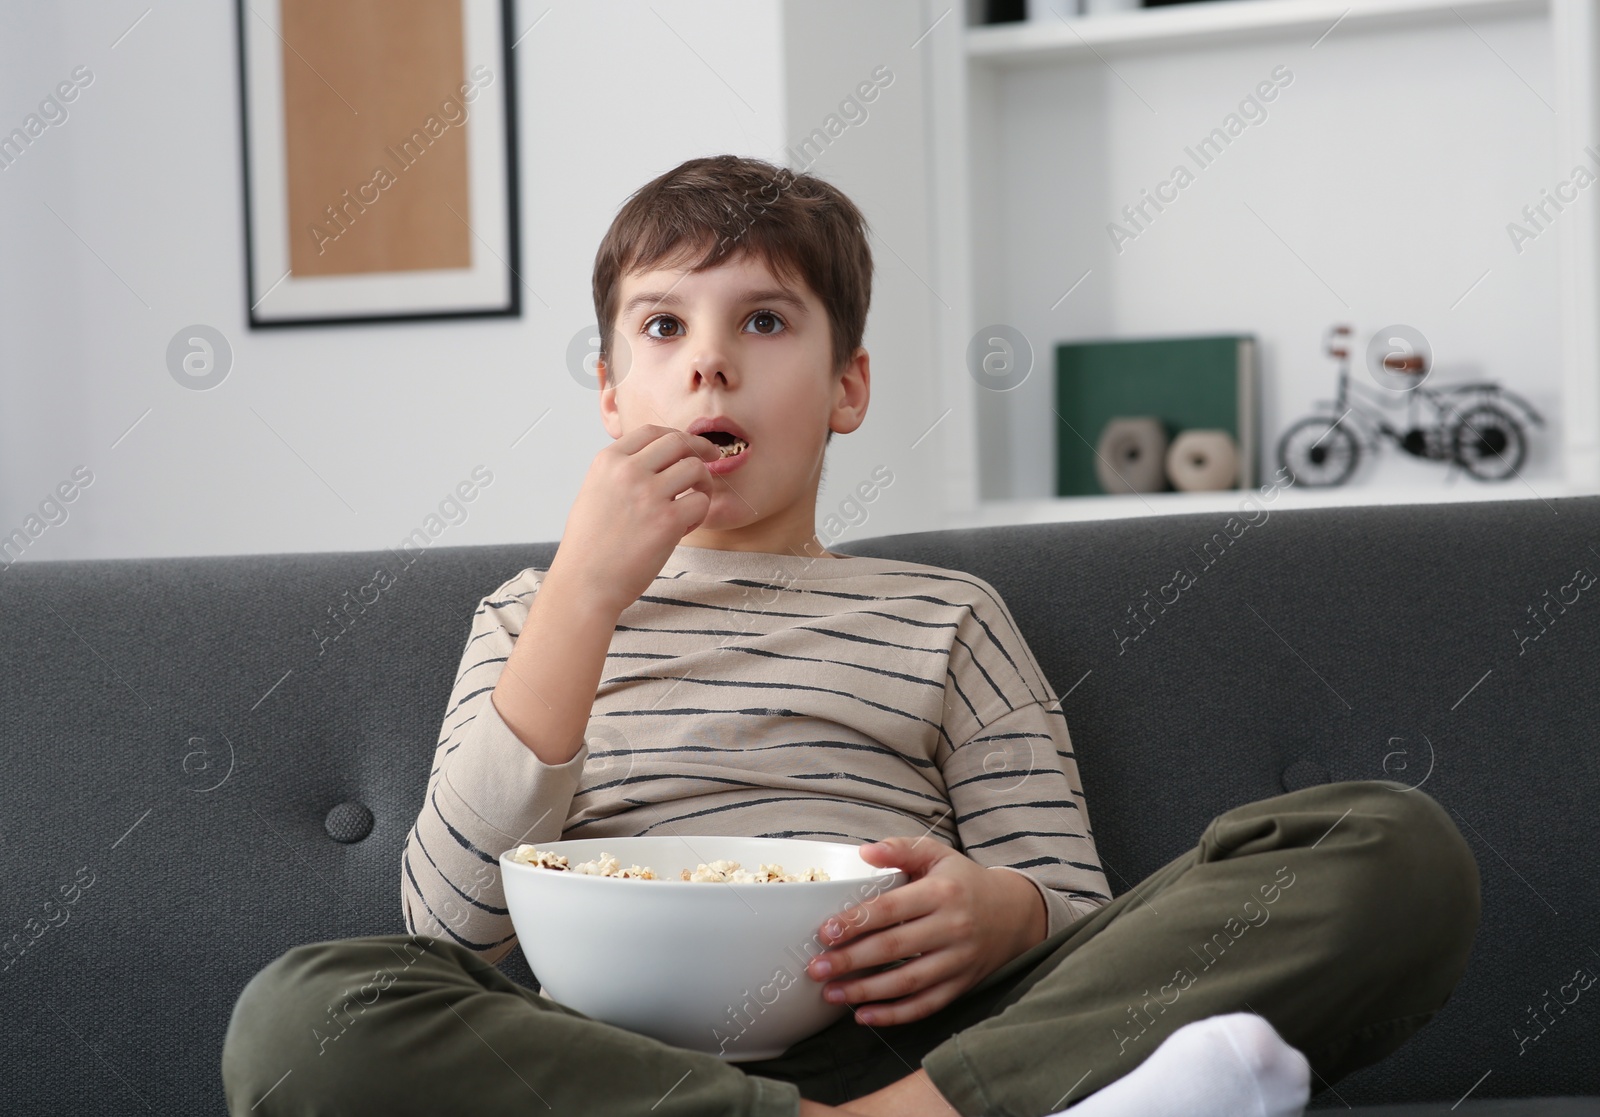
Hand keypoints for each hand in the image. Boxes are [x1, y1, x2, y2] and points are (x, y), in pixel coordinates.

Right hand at [548, 424, 722, 614]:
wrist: (585, 582)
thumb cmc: (589, 546)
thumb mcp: (594, 492)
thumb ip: (620, 472)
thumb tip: (654, 460)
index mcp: (608, 462)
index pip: (651, 432)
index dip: (677, 436)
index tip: (689, 445)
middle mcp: (628, 471)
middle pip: (679, 442)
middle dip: (701, 448)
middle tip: (712, 459)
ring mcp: (649, 495)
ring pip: (695, 469)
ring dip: (703, 484)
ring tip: (694, 503)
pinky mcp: (668, 521)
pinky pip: (701, 502)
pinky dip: (700, 514)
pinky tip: (685, 527)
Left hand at [804, 837, 1044, 1026]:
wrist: (1014, 913)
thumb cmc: (963, 882)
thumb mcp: (937, 854)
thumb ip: (901, 848)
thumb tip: (864, 851)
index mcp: (941, 892)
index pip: (891, 909)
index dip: (856, 922)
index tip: (825, 932)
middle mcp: (952, 928)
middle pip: (894, 948)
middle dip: (851, 960)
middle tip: (816, 968)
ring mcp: (958, 960)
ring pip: (907, 982)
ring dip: (866, 991)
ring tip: (831, 993)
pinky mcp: (961, 985)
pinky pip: (925, 1005)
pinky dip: (894, 1014)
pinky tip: (863, 1016)